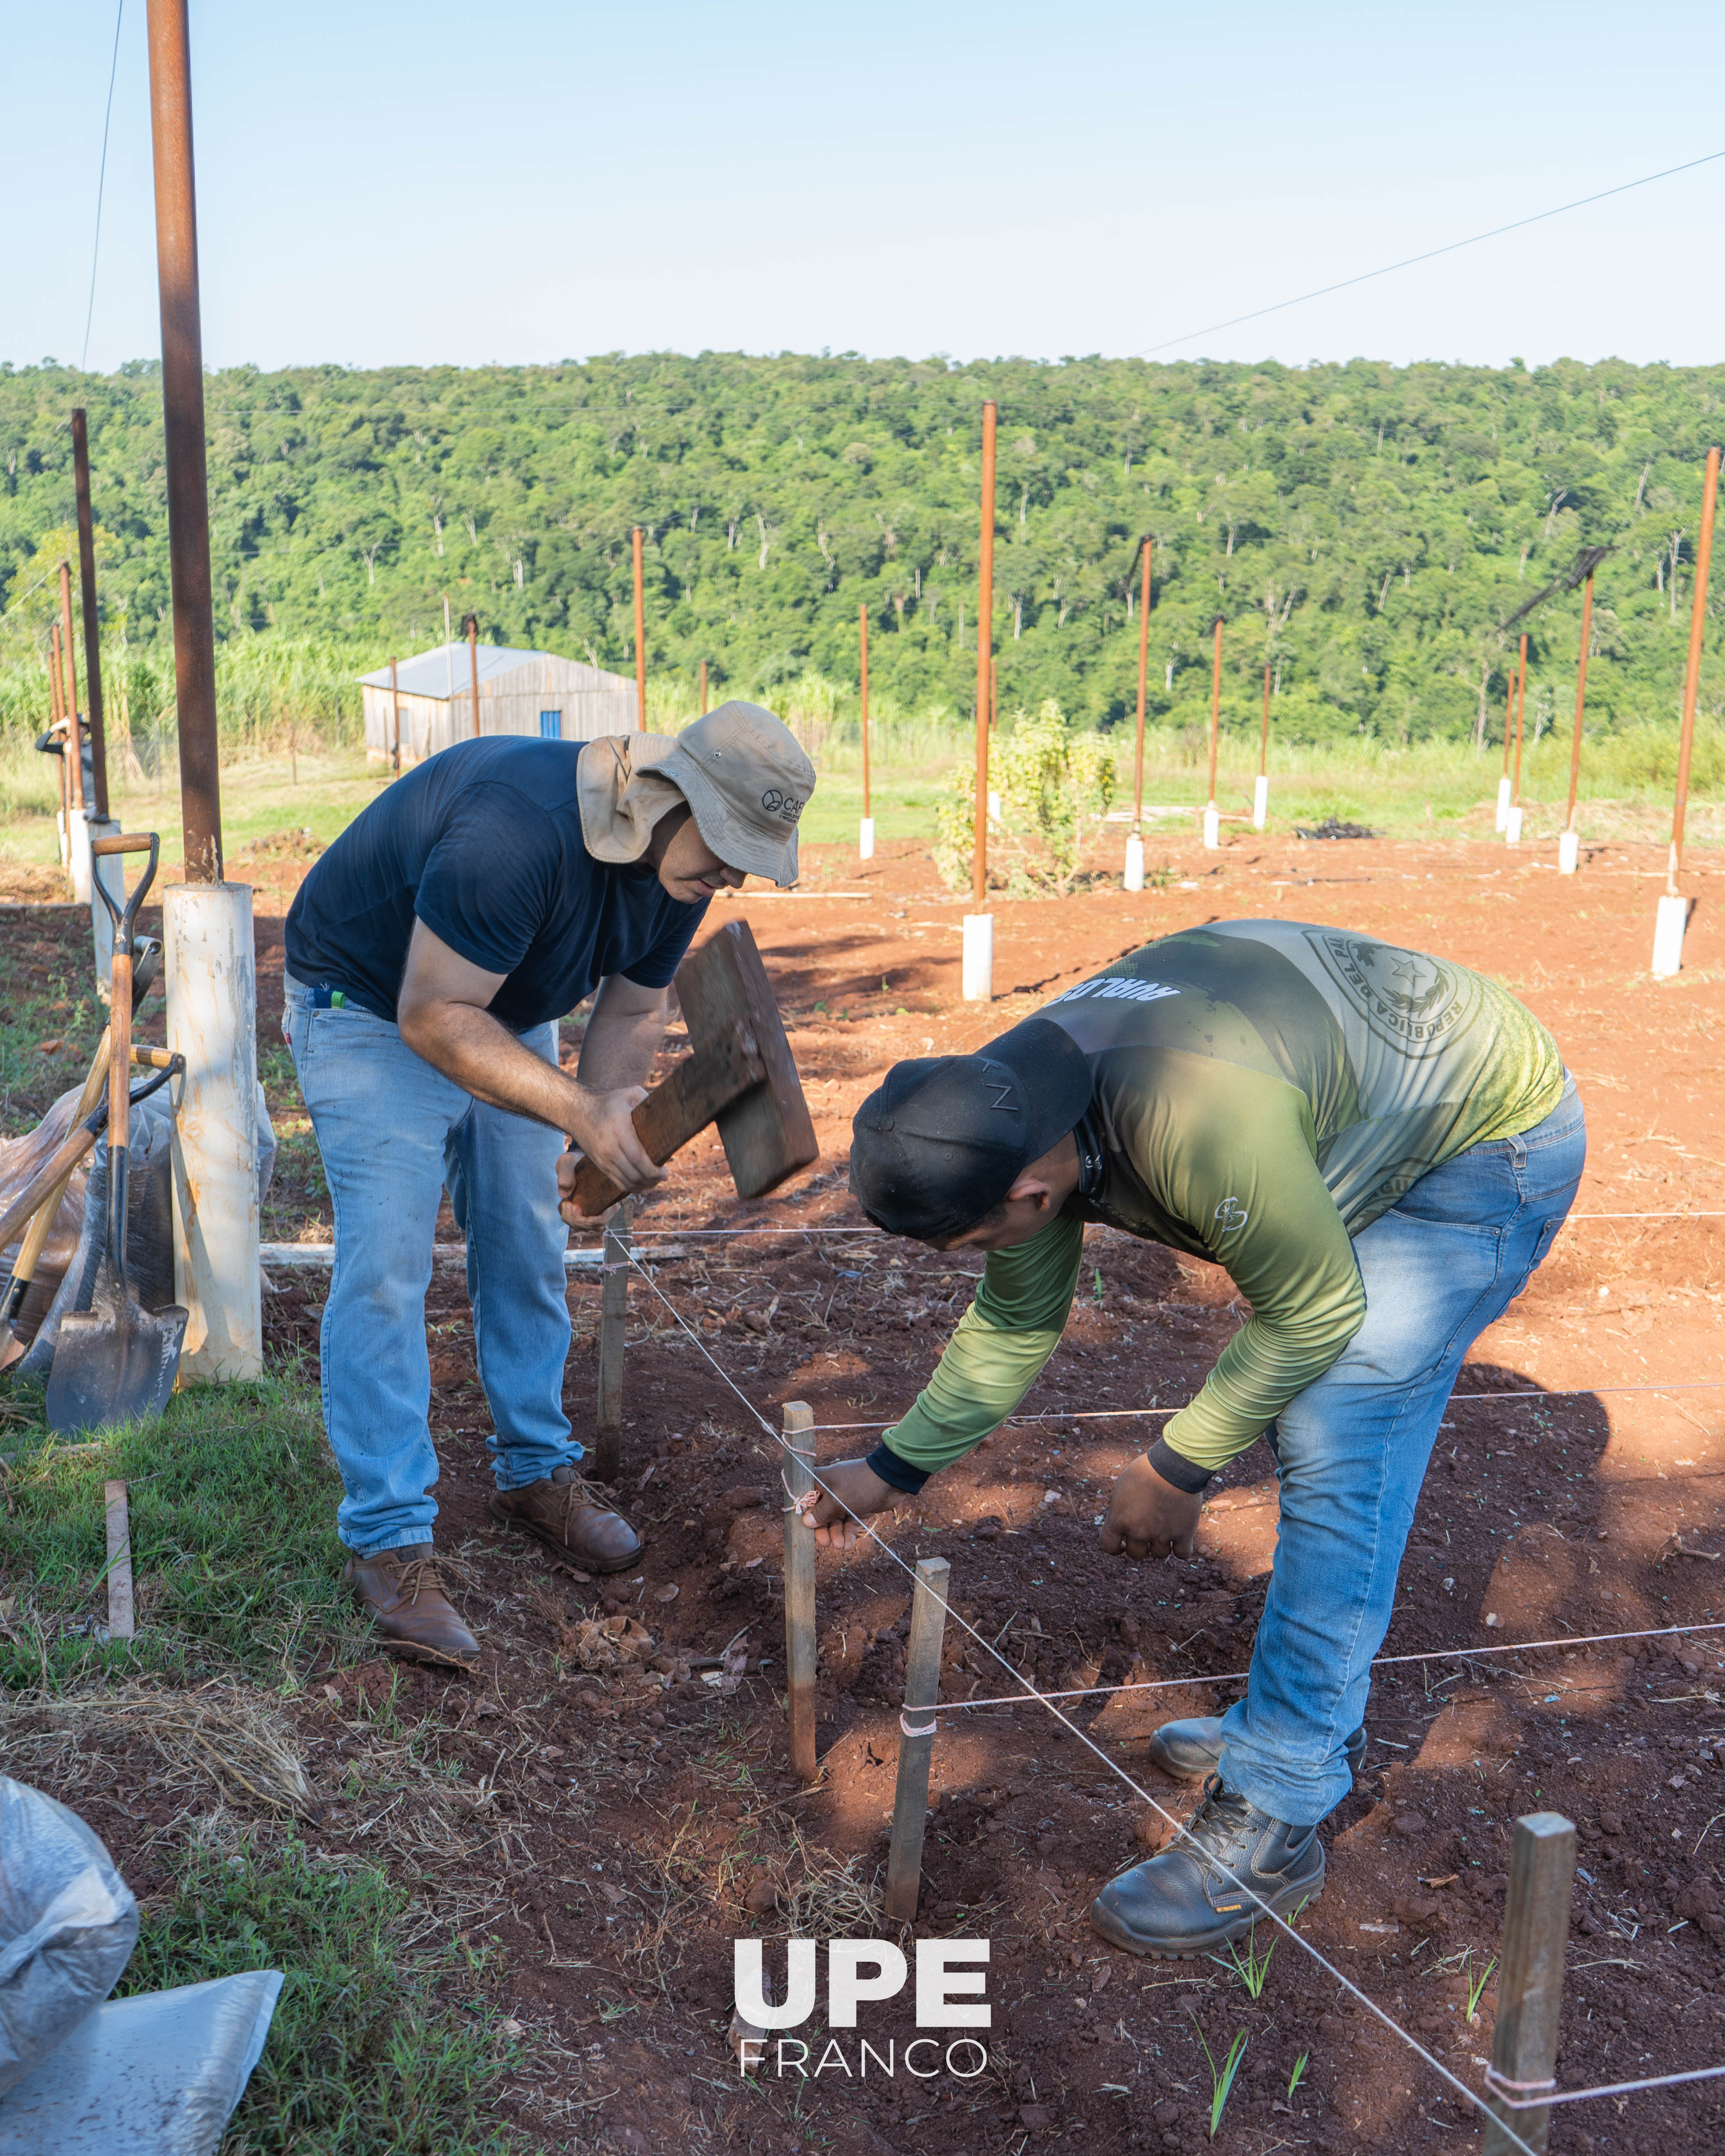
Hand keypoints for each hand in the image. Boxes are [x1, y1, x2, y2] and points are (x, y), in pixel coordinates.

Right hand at [557, 1088, 663, 1216]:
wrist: (577, 1110)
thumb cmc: (608, 1101)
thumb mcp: (629, 1094)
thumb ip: (647, 1100)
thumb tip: (666, 1111)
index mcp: (619, 1131)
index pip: (638, 1159)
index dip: (653, 1170)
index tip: (664, 1172)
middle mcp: (609, 1148)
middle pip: (634, 1174)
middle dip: (651, 1179)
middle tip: (663, 1176)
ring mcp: (602, 1159)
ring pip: (626, 1182)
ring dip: (642, 1185)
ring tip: (654, 1180)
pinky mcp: (599, 1164)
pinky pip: (616, 1182)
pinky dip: (630, 1187)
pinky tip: (640, 1184)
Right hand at [794, 1458, 902, 1551]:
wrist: (890, 1480)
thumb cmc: (859, 1485)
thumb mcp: (837, 1500)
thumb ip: (821, 1513)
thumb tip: (806, 1521)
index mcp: (821, 1481)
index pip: (806, 1499)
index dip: (805, 1515)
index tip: (805, 1530)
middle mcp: (830, 1490)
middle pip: (820, 1514)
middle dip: (824, 1530)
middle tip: (826, 1543)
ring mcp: (845, 1499)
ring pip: (835, 1521)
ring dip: (837, 1534)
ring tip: (841, 1546)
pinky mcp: (857, 1508)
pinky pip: (849, 1523)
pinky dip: (848, 1534)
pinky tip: (849, 1545)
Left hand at [1099, 1452, 1202, 1560]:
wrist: (1174, 1464)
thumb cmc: (1146, 1470)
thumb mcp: (1123, 1488)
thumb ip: (1122, 1511)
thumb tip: (1124, 1526)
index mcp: (1119, 1519)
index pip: (1108, 1546)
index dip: (1115, 1548)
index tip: (1122, 1545)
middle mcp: (1138, 1531)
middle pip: (1136, 1554)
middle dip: (1140, 1546)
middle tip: (1147, 1534)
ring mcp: (1161, 1535)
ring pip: (1159, 1555)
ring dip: (1160, 1546)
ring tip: (1164, 1531)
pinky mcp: (1184, 1534)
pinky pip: (1182, 1554)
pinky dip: (1181, 1548)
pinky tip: (1180, 1537)